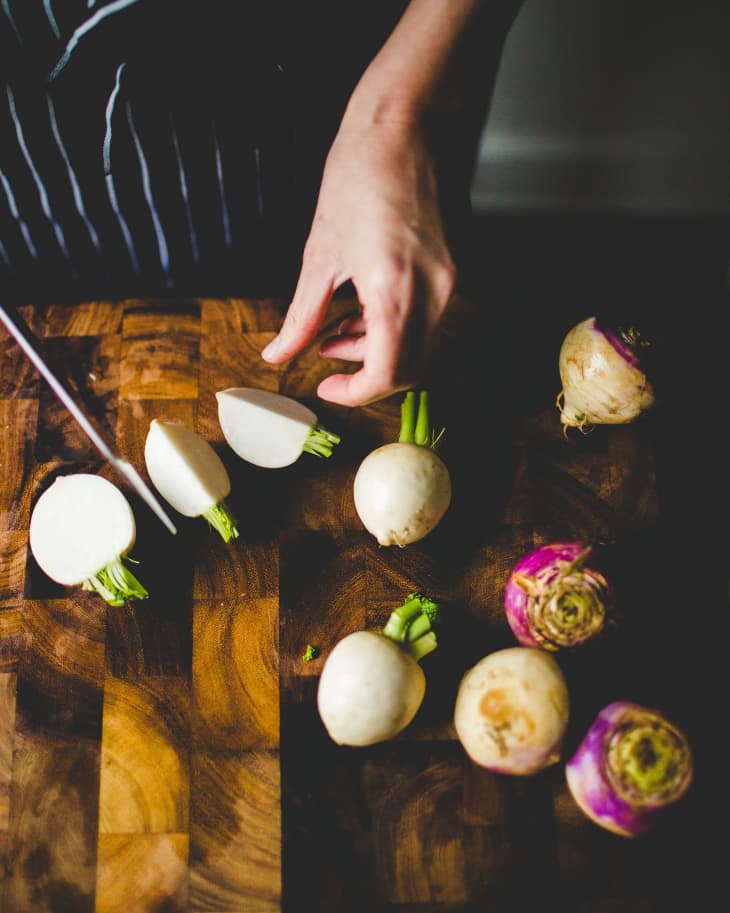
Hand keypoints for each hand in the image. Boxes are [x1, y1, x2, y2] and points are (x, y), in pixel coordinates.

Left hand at [260, 118, 455, 406]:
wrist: (396, 131)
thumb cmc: (354, 179)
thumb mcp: (317, 256)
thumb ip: (300, 317)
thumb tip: (276, 355)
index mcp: (394, 289)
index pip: (387, 373)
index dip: (355, 393)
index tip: (327, 389)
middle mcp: (430, 292)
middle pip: (409, 370)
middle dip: (366, 376)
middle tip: (327, 360)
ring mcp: (446, 283)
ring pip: (418, 349)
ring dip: (377, 353)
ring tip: (336, 333)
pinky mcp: (449, 272)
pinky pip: (425, 322)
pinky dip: (392, 330)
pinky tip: (360, 312)